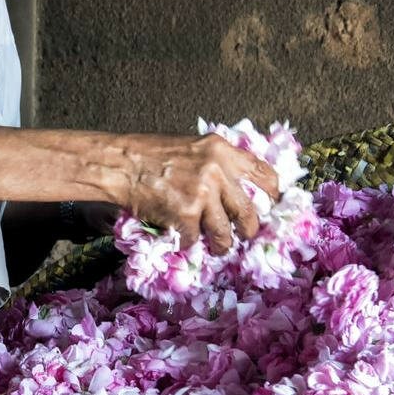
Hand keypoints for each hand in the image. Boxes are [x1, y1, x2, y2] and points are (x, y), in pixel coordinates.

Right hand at [119, 133, 279, 254]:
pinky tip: (181, 235)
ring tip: (216, 246)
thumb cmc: (152, 155)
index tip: (268, 206)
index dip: (271, 195)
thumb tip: (239, 189)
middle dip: (249, 229)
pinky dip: (188, 242)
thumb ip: (219, 164)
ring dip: (222, 245)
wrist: (122, 164)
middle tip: (244, 235)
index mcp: (223, 151)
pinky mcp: (185, 215)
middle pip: (249, 211)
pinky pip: (195, 239)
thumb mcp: (194, 148)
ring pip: (225, 233)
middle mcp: (217, 171)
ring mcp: (202, 194)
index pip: (264, 174)